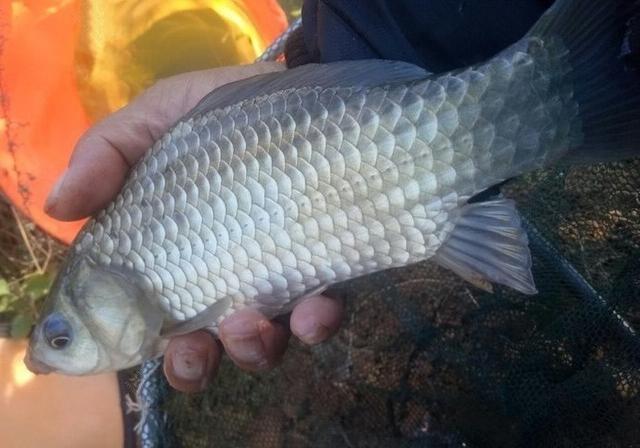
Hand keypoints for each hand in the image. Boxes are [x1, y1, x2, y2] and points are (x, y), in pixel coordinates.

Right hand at [45, 63, 343, 391]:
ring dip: (250, 349)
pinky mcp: (322, 270)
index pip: (146, 311)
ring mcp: (275, 279)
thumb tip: (58, 206)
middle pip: (201, 344)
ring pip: (259, 343)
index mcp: (173, 254)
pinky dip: (314, 324)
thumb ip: (105, 155)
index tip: (130, 344)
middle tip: (194, 353)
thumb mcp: (153, 121)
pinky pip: (319, 315)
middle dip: (194, 362)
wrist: (294, 93)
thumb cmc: (217, 113)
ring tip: (249, 324)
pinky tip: (315, 308)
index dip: (135, 338)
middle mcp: (221, 277)